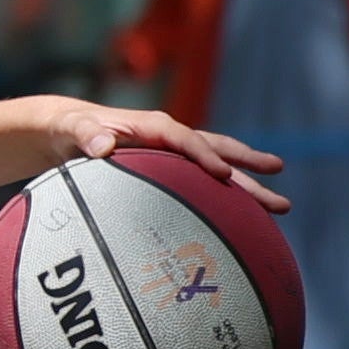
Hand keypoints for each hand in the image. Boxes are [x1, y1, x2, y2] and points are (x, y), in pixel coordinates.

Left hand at [42, 98, 287, 213]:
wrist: (67, 131)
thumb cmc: (70, 129)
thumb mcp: (72, 128)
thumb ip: (85, 134)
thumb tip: (102, 145)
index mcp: (153, 127)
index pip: (184, 139)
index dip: (203, 155)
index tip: (223, 173)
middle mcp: (172, 138)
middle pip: (216, 150)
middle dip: (248, 164)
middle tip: (279, 176)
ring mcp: (176, 156)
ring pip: (220, 168)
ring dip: (249, 186)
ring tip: (281, 205)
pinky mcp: (174, 171)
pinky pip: (205, 184)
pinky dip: (227, 199)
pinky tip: (246, 221)